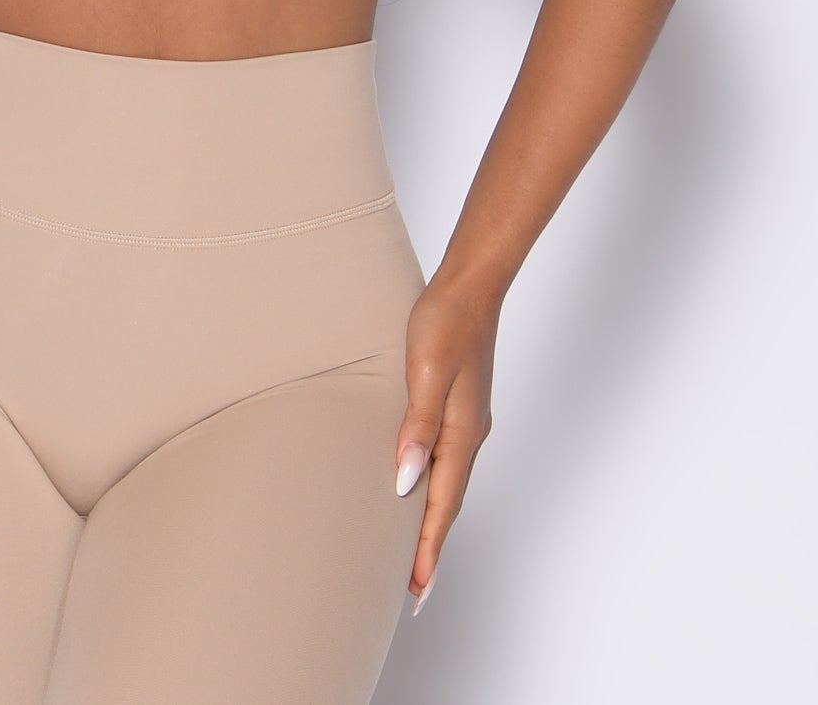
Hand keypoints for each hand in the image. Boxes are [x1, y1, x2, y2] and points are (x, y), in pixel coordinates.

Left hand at [394, 274, 499, 612]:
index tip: (417, 590)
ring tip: (413, 550)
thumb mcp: (425, 371)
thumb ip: (416, 426)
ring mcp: (466, 420)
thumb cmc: (445, 323)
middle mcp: (468, 434)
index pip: (441, 506)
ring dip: (431, 519)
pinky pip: (447, 460)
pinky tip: (420, 485)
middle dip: (430, 547)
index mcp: (461, 434)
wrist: (470, 286)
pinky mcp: (459, 405)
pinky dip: (434, 486)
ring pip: (447, 484)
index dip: (427, 549)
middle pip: (448, 504)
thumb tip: (405, 481)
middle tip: (414, 589)